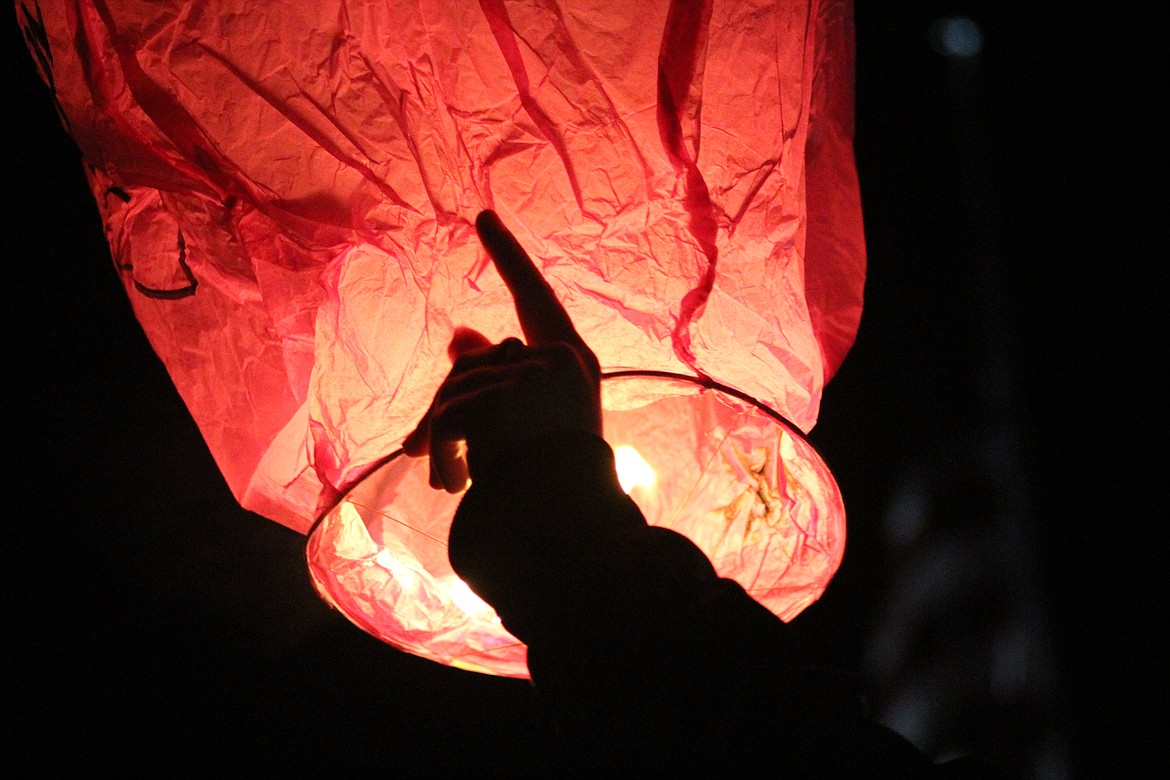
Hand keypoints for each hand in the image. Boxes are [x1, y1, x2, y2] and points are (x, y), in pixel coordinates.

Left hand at [402, 210, 601, 492]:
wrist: (571, 524)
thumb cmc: (554, 479)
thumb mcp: (530, 422)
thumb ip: (498, 378)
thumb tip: (457, 337)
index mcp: (575, 363)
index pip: (535, 296)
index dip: (510, 257)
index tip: (483, 216)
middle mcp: (563, 360)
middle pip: (476, 360)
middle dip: (443, 406)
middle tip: (415, 450)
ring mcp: (539, 373)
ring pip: (458, 387)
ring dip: (440, 437)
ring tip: (445, 482)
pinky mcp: (511, 394)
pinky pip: (451, 411)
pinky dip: (441, 449)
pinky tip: (449, 481)